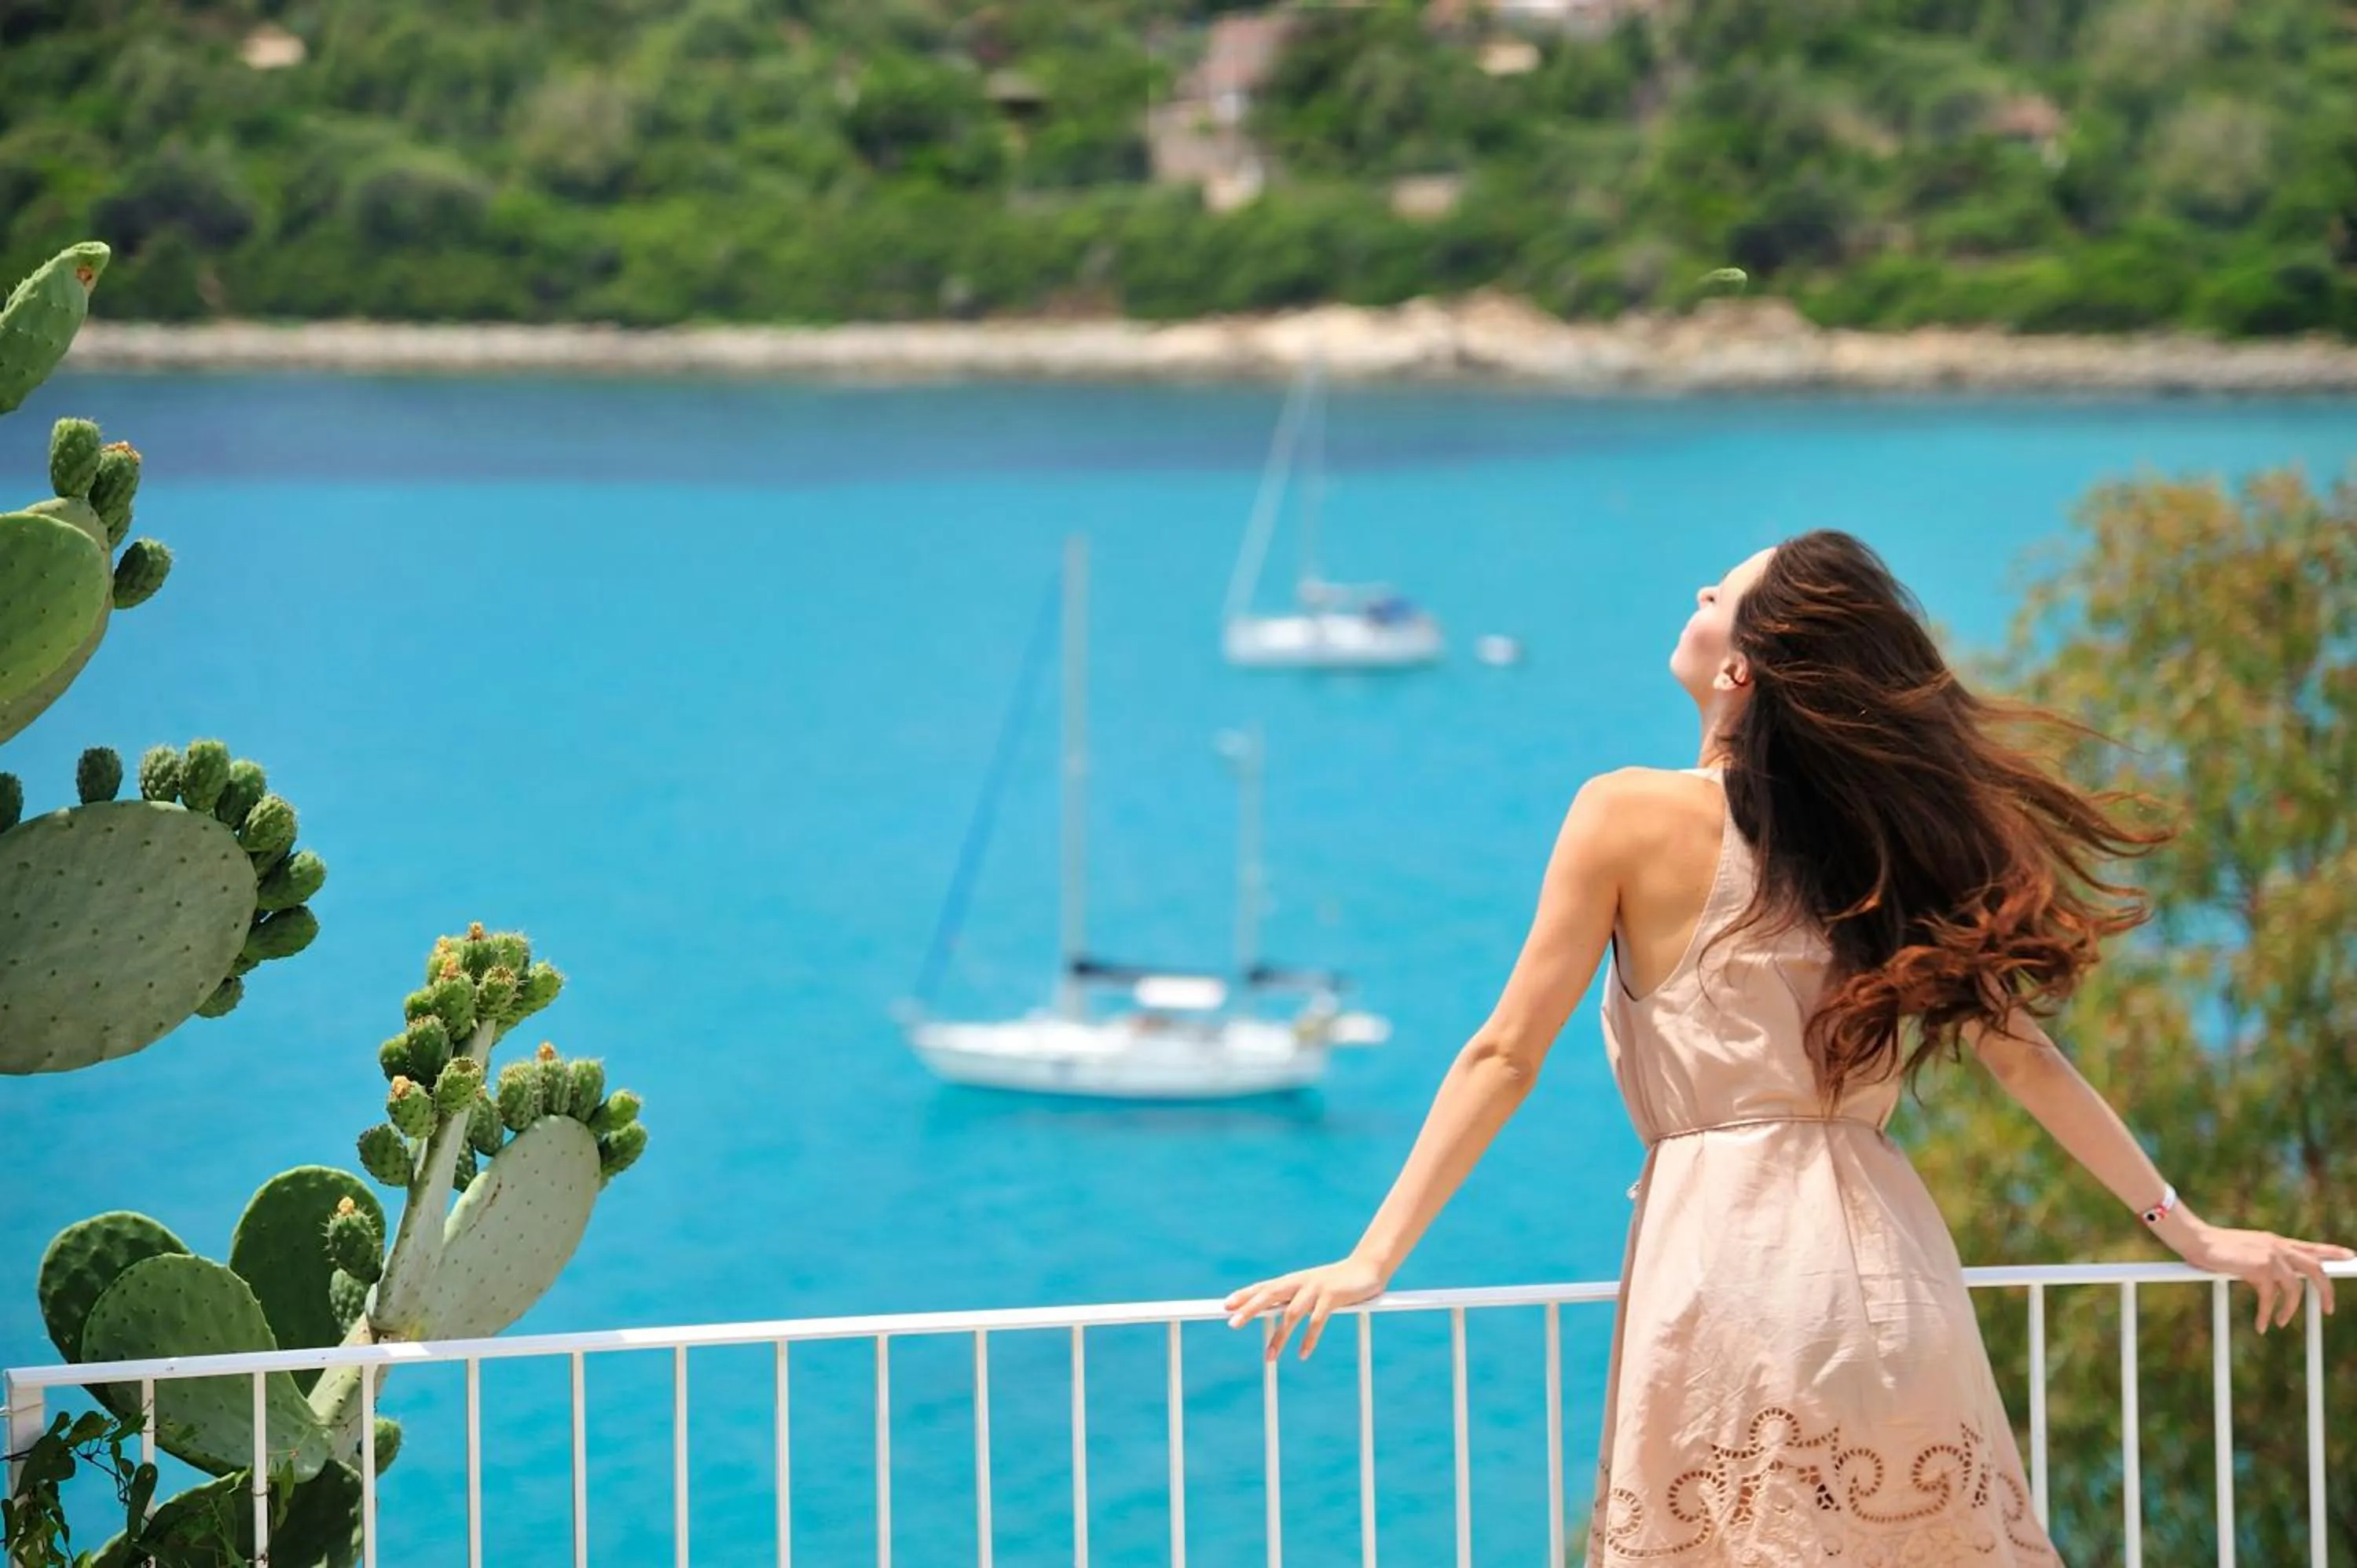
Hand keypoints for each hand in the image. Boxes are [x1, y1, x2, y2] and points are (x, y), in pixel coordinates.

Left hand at [1224, 1255, 1387, 1361]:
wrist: (1367, 1267)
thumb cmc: (1336, 1281)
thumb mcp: (1312, 1289)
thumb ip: (1294, 1298)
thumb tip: (1273, 1311)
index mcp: (1293, 1280)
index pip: (1264, 1287)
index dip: (1245, 1295)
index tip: (1225, 1305)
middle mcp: (1300, 1282)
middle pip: (1270, 1295)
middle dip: (1250, 1309)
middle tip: (1232, 1323)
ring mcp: (1316, 1288)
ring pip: (1292, 1313)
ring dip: (1280, 1337)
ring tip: (1269, 1357)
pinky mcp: (1332, 1296)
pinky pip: (1317, 1320)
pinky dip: (1309, 1339)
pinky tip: (1302, 1354)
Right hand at [2174, 1222, 2353, 1332]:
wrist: (2196, 1239)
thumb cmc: (2215, 1248)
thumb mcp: (2247, 1252)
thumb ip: (2265, 1262)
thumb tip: (2275, 1282)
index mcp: (2276, 1242)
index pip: (2312, 1247)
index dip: (2333, 1252)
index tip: (2351, 1257)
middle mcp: (2278, 1246)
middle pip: (2315, 1269)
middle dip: (2326, 1291)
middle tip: (2329, 1311)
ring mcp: (2271, 1255)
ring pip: (2294, 1288)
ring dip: (2289, 1309)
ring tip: (2281, 1322)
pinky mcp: (2260, 1267)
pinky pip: (2270, 1297)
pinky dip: (2268, 1314)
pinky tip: (2263, 1325)